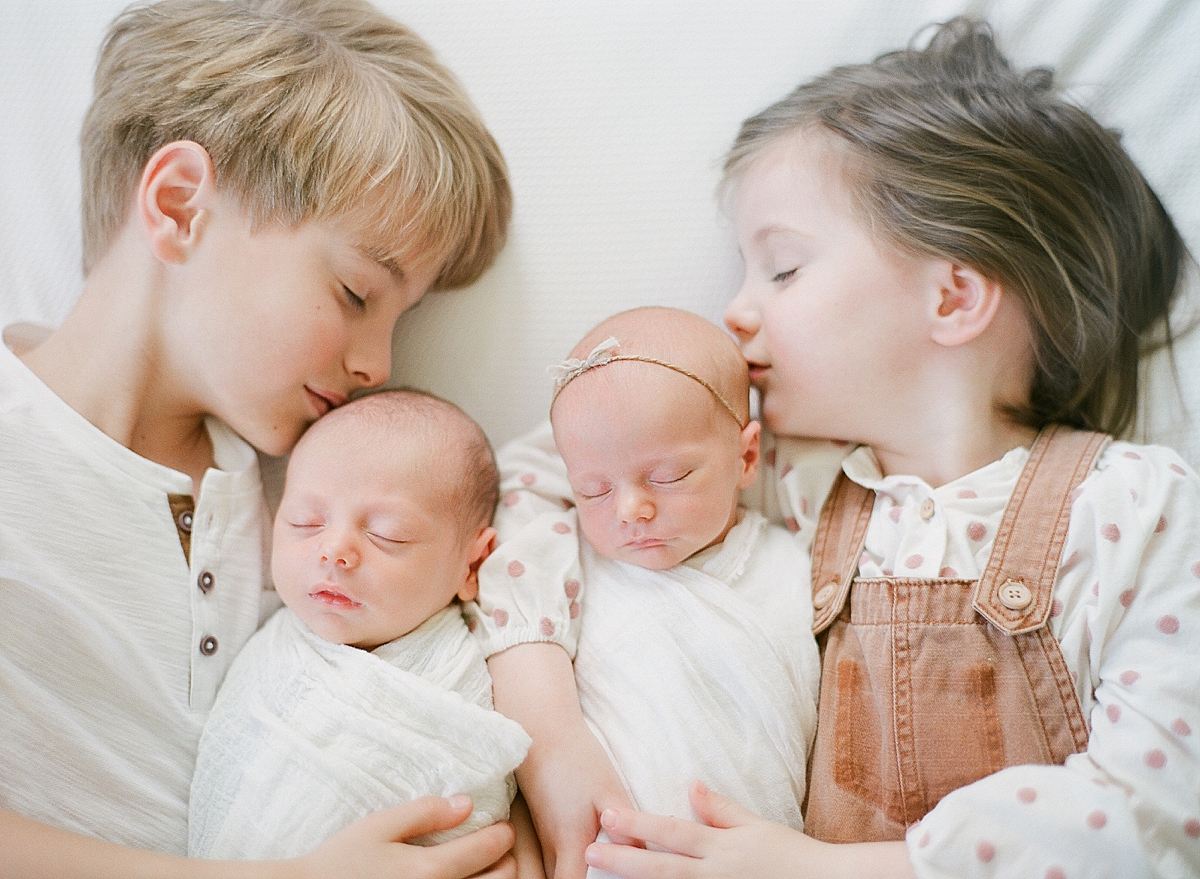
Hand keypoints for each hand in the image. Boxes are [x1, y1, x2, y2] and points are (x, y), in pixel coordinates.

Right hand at [294, 795, 516, 878]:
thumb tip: (467, 804)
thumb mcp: (379, 827)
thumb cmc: (341, 861)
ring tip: (478, 867)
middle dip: (504, 860)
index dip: (503, 834)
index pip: (492, 849)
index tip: (500, 826)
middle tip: (491, 847)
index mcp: (431, 870)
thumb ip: (425, 812)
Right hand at [517, 720, 633, 878]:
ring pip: (557, 874)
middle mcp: (551, 849)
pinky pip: (555, 861)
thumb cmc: (576, 759)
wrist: (541, 731)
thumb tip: (646, 856)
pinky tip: (590, 851)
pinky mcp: (542, 829)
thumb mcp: (609, 790)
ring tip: (606, 868)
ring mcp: (543, 840)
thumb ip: (627, 827)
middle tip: (614, 872)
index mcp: (569, 843)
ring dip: (578, 874)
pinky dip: (572, 865)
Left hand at [582, 782, 811, 878]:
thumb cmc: (791, 856)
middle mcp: (715, 875)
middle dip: (623, 859)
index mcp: (721, 848)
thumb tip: (690, 784)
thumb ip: (720, 808)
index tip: (607, 814)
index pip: (672, 833)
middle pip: (661, 868)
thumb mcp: (756, 826)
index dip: (638, 823)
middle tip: (589, 850)